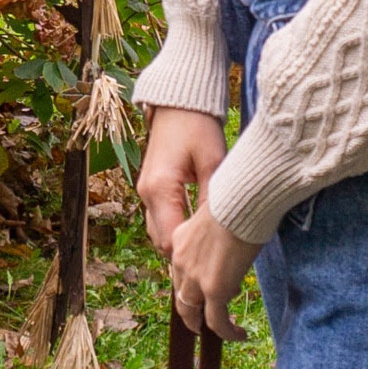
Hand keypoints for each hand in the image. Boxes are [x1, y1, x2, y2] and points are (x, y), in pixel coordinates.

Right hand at [138, 106, 226, 257]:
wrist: (178, 102)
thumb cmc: (198, 126)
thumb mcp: (213, 162)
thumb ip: (213, 199)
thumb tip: (221, 233)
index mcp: (159, 189)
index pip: (170, 241)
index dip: (190, 257)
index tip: (215, 266)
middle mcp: (146, 194)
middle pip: (162, 241)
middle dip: (185, 254)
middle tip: (215, 265)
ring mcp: (146, 191)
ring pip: (160, 232)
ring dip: (180, 242)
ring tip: (208, 253)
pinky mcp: (151, 187)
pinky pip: (161, 218)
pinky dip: (177, 228)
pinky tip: (198, 232)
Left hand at [168, 201, 260, 339]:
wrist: (240, 201)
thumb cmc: (236, 199)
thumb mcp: (218, 215)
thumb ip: (218, 231)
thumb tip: (233, 243)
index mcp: (180, 240)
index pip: (180, 269)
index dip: (191, 284)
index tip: (205, 290)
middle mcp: (182, 261)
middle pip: (181, 295)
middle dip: (190, 312)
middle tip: (200, 321)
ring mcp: (196, 278)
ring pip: (193, 312)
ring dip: (205, 325)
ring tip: (222, 331)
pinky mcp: (214, 290)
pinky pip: (218, 321)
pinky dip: (227, 332)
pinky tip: (240, 334)